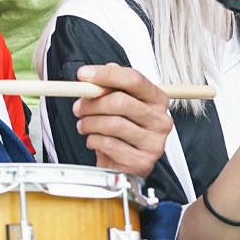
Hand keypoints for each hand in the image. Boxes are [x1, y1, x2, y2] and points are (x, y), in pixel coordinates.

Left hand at [73, 63, 171, 177]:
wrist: (122, 165)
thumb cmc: (120, 132)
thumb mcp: (116, 105)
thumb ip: (108, 87)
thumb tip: (93, 77)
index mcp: (156, 99)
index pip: (133, 79)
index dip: (106, 75)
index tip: (84, 75)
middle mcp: (160, 119)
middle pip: (120, 101)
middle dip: (92, 104)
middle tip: (79, 109)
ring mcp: (154, 142)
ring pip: (113, 123)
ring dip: (89, 124)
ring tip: (84, 126)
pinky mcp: (142, 161)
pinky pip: (109, 144)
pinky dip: (93, 141)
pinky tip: (94, 141)